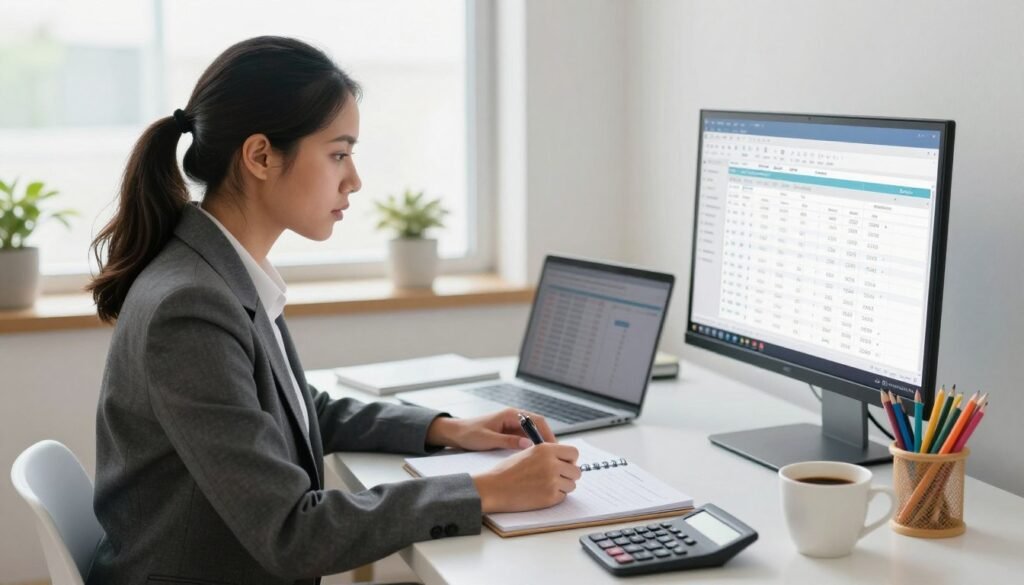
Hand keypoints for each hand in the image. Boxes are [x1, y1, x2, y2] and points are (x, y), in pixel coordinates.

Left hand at [426, 408, 556, 451]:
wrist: (456, 433)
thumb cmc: (469, 433)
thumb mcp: (488, 439)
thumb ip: (508, 441)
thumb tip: (528, 444)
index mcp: (510, 414)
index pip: (536, 420)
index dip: (547, 433)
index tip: (553, 446)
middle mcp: (514, 417)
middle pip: (538, 426)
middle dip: (547, 439)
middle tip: (556, 454)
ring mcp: (512, 425)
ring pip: (533, 433)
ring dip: (541, 443)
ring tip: (548, 458)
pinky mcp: (509, 433)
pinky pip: (525, 438)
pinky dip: (532, 446)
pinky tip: (535, 457)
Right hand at [472, 442, 580, 512]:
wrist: (494, 488)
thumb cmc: (507, 471)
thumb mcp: (528, 453)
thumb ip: (547, 454)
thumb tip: (565, 459)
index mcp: (546, 449)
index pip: (573, 453)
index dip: (570, 460)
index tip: (565, 464)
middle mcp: (552, 463)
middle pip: (576, 471)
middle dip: (568, 475)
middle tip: (557, 478)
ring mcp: (552, 481)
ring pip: (571, 485)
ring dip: (562, 486)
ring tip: (545, 486)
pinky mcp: (550, 497)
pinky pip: (563, 497)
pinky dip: (555, 496)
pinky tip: (540, 493)